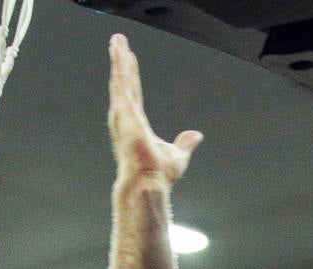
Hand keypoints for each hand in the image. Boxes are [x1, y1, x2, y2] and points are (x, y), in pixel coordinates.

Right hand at [109, 34, 200, 187]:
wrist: (148, 183)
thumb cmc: (158, 175)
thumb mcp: (177, 154)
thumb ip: (185, 143)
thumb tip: (196, 136)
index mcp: (136, 125)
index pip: (134, 95)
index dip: (131, 77)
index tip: (129, 61)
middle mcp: (126, 118)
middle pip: (124, 83)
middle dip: (120, 62)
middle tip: (118, 42)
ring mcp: (123, 115)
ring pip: (120, 80)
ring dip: (118, 59)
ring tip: (117, 40)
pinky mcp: (124, 112)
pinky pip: (122, 84)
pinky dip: (120, 67)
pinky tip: (119, 53)